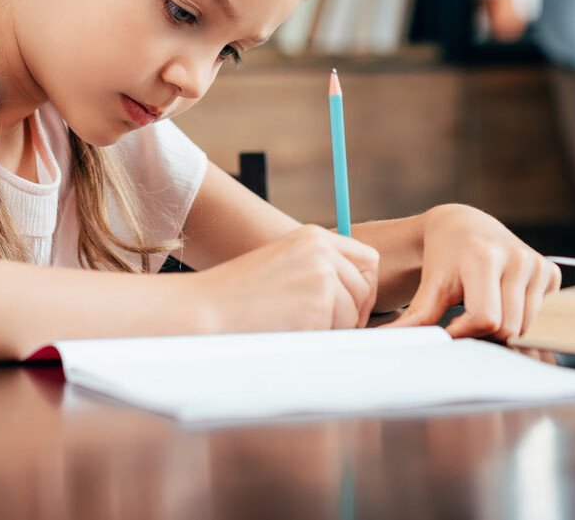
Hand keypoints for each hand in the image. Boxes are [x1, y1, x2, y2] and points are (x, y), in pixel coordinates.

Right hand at [190, 224, 378, 333]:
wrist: (207, 309)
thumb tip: (360, 298)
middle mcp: (321, 250)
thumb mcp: (284, 267)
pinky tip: (289, 332)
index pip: (367, 260)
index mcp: (313, 236)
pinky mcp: (319, 302)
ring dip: (333, 328)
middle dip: (353, 313)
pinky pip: (338, 331)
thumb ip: (319, 272)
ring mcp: (322, 275)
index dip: (363, 288)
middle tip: (324, 326)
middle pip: (366, 288)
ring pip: (354, 313)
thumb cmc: (239, 297)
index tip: (348, 307)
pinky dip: (319, 339)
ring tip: (295, 326)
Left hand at [380, 205, 561, 343]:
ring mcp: (536, 264)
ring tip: (482, 311)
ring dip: (503, 329)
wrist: (463, 226)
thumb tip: (393, 344)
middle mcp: (516, 258)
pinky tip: (504, 301)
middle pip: (508, 328)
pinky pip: (540, 316)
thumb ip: (417, 319)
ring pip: (526, 327)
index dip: (465, 332)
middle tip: (466, 321)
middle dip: (485, 334)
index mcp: (484, 258)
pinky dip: (521, 318)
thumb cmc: (444, 258)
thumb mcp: (431, 285)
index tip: (451, 329)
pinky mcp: (550, 272)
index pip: (485, 319)